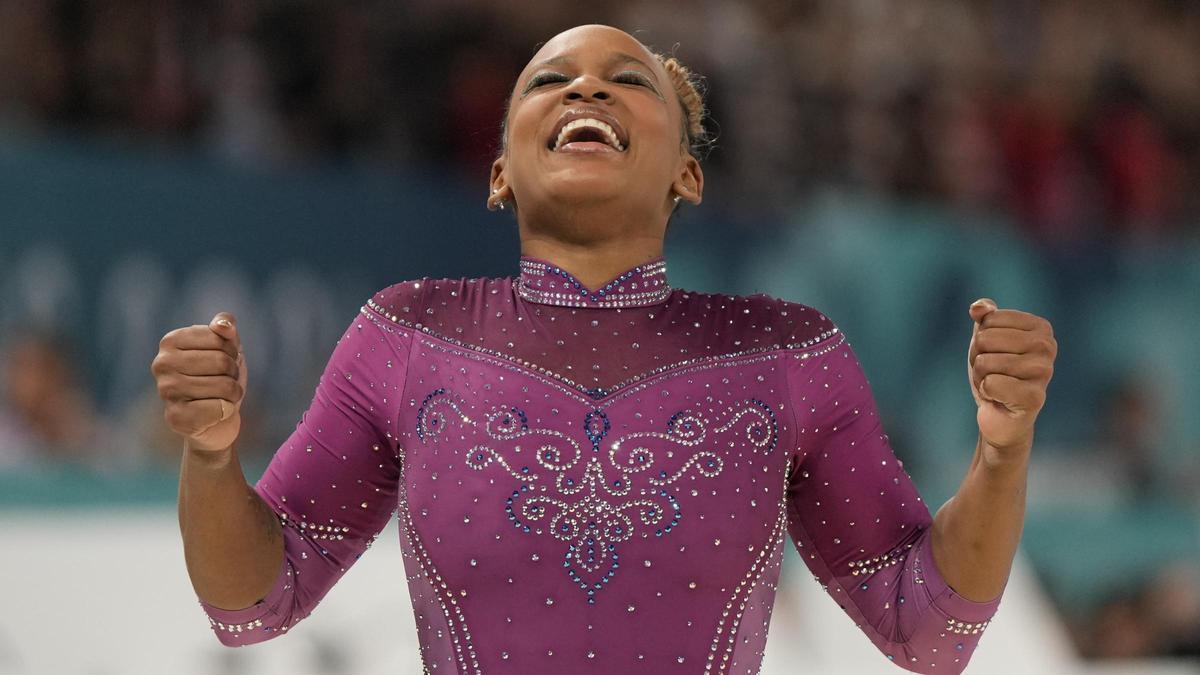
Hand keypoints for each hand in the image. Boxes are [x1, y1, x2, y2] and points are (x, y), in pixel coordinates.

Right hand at [151, 312, 247, 451]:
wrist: (217, 420)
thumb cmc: (220, 378)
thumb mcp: (228, 347)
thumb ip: (226, 327)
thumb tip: (223, 325)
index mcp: (171, 341)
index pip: (219, 337)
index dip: (231, 351)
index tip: (223, 360)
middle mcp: (161, 364)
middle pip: (222, 361)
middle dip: (233, 373)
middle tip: (224, 382)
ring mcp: (166, 392)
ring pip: (224, 386)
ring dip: (232, 393)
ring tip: (221, 397)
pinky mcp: (176, 418)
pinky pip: (219, 409)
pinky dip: (227, 411)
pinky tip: (215, 414)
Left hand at [967, 299, 1056, 456]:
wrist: (1001, 414)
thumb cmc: (997, 372)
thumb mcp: (987, 339)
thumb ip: (985, 316)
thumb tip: (978, 307)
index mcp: (1041, 328)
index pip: (989, 319)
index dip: (982, 338)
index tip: (995, 353)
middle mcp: (1047, 347)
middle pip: (984, 339)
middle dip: (978, 358)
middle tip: (993, 373)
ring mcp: (1044, 372)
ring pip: (985, 362)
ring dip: (980, 377)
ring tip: (996, 386)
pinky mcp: (1034, 398)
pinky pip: (990, 383)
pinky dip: (986, 392)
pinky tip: (999, 399)